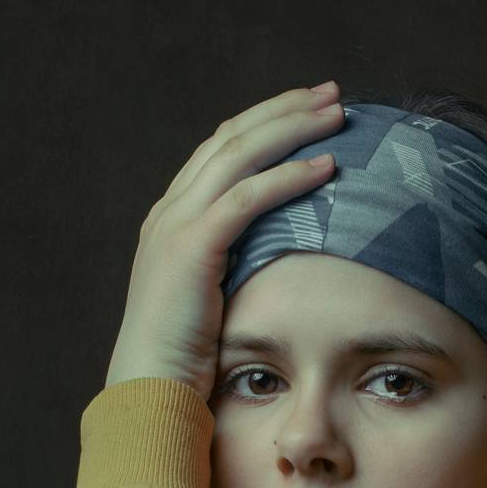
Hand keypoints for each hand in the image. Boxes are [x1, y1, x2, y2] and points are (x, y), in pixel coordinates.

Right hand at [105, 80, 347, 402]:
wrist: (149, 394)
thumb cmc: (189, 363)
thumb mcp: (218, 303)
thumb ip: (241, 272)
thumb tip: (289, 263)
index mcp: (173, 220)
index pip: (222, 151)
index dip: (266, 123)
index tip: (310, 108)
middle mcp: (169, 212)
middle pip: (232, 138)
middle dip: (284, 110)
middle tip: (332, 94)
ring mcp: (176, 226)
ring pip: (240, 154)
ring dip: (292, 129)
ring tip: (337, 114)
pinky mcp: (191, 249)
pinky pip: (248, 198)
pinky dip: (289, 177)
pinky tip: (326, 167)